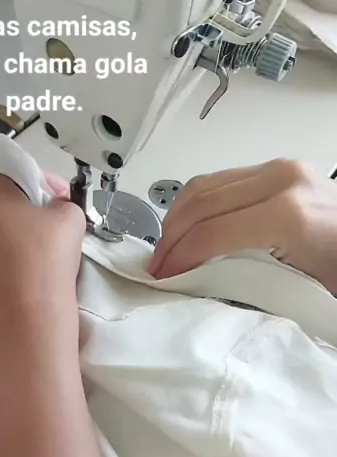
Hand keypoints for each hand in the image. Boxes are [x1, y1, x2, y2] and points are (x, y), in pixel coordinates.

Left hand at [0, 174, 84, 338]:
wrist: (20, 325)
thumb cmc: (43, 263)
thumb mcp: (69, 217)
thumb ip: (59, 198)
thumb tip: (53, 199)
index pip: (6, 168)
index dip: (34, 180)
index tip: (52, 195)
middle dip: (8, 199)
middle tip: (36, 215)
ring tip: (21, 239)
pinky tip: (5, 259)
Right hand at [149, 159, 336, 293]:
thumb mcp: (302, 290)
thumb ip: (249, 283)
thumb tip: (197, 287)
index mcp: (290, 214)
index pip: (212, 232)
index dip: (180, 257)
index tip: (162, 278)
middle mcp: (282, 180)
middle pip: (202, 202)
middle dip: (170, 236)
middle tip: (155, 266)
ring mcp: (280, 167)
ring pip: (206, 184)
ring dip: (177, 216)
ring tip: (166, 249)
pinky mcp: (279, 166)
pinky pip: (221, 179)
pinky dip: (196, 203)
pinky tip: (187, 227)